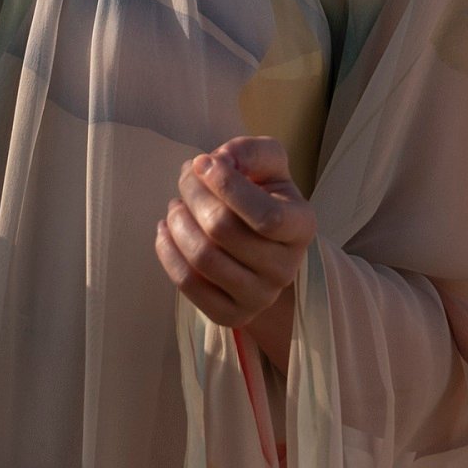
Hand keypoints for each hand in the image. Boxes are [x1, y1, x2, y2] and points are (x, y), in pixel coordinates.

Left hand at [156, 135, 315, 363]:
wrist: (264, 248)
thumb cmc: (263, 197)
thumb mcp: (268, 165)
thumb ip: (249, 152)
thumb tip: (217, 162)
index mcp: (302, 227)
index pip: (265, 215)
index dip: (226, 186)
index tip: (201, 163)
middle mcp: (286, 267)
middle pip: (223, 230)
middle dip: (193, 195)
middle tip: (185, 178)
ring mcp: (260, 297)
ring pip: (203, 257)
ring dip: (178, 222)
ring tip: (175, 205)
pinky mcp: (232, 315)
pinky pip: (188, 284)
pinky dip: (167, 252)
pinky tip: (165, 231)